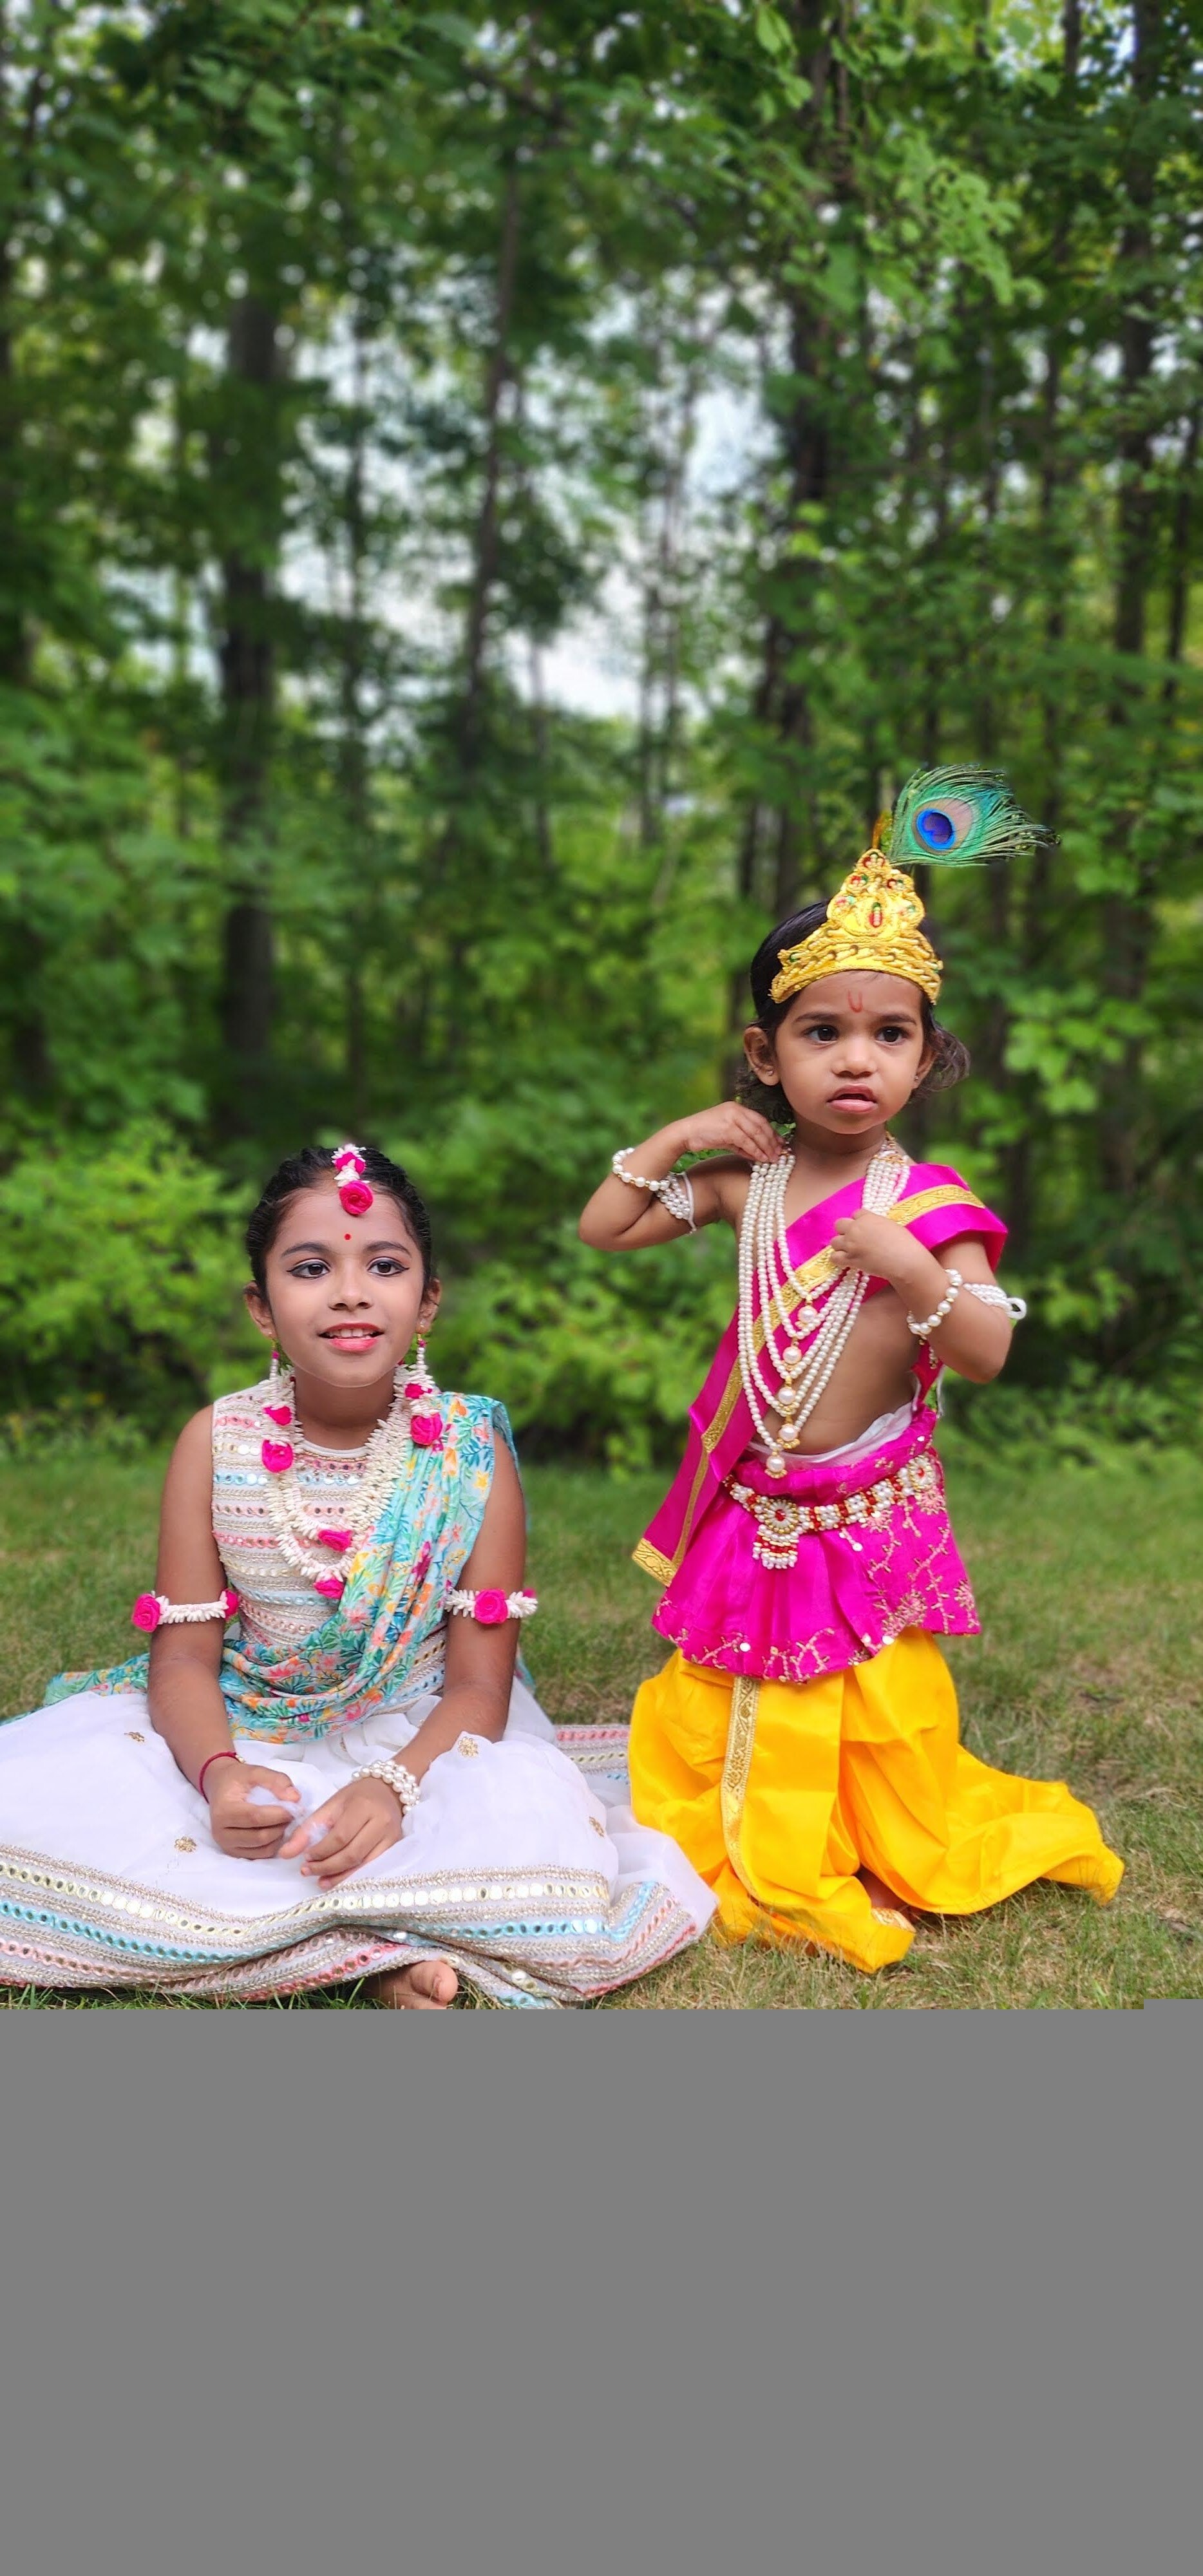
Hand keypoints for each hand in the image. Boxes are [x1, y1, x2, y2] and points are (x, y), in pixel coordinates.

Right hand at [206, 1760, 301, 1858]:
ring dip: (280, 1835)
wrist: (220, 1787)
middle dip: (282, 1825)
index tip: (296, 1807)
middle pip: (260, 1836)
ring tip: (285, 1820)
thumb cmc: (238, 1779)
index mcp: (223, 1811)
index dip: (279, 1814)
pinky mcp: (234, 1853)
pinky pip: (261, 1854)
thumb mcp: (256, 1771)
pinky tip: (278, 1829)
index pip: (255, 1817)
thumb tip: (295, 1798)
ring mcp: (227, 1845)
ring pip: (263, 1848)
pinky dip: (274, 1844)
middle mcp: (221, 1832)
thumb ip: (277, 1781)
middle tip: (293, 1813)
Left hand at [284, 1777, 403, 1887]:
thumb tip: (285, 1853)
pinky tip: (339, 1879)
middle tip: (308, 1871)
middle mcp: (381, 1822)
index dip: (321, 1851)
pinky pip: (373, 1867)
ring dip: (339, 1876)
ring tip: (320, 1881)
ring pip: (364, 1865)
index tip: (305, 1858)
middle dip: (327, 1866)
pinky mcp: (395, 1846)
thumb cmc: (356, 1796)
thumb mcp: (330, 1806)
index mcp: (363, 1806)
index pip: (340, 1837)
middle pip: (352, 1854)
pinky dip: (354, 1876)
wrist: (387, 1790)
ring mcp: (391, 1836)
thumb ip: (307, 1829)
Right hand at [674, 1103, 787, 1162]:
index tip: (780, 1144)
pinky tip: (761, 1159)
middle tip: (780, 1153)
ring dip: (767, 1147)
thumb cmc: (703, 1135)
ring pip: (756, 1133)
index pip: (760, 1119)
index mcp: (736, 1108)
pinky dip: (756, 1151)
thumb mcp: (726, 1136)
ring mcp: (732, 1118)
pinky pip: (747, 1141)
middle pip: (761, 1125)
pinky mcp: (727, 1128)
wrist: (685, 1133)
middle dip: (772, 1141)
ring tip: (773, 1159)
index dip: (772, 1133)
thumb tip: (758, 1154)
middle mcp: (736, 1109)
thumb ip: (742, 1142)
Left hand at [830, 1210, 912, 1284]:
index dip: (859, 1221)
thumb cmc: (903, 1242)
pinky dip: (838, 1259)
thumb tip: (871, 1229)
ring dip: (841, 1246)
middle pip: (839, 1224)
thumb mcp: (890, 1225)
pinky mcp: (850, 1259)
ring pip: (834, 1242)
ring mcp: (851, 1244)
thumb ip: (876, 1223)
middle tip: (853, 1239)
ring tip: (850, 1252)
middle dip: (844, 1231)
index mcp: (867, 1218)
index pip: (855, 1214)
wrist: (904, 1260)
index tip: (864, 1229)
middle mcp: (856, 1228)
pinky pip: (834, 1257)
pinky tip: (846, 1261)